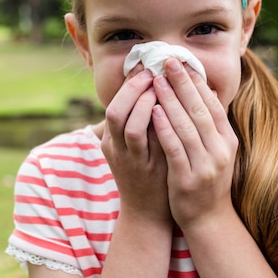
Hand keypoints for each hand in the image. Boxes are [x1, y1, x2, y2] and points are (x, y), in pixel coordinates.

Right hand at [101, 67, 171, 223]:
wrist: (147, 212)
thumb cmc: (147, 171)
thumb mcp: (138, 144)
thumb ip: (142, 119)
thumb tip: (158, 87)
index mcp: (110, 138)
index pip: (114, 103)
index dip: (129, 83)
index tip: (146, 66)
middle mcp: (114, 147)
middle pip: (115, 110)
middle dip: (133, 88)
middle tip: (152, 71)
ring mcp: (127, 159)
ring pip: (126, 124)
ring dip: (142, 101)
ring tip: (160, 85)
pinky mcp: (143, 169)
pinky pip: (144, 141)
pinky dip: (154, 122)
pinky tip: (167, 109)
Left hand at [151, 58, 238, 229]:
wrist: (208, 219)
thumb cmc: (207, 178)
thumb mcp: (216, 149)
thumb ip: (211, 123)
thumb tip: (205, 90)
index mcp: (228, 140)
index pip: (212, 103)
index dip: (197, 81)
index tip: (183, 61)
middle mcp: (221, 150)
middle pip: (200, 109)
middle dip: (183, 83)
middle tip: (168, 60)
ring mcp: (206, 165)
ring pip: (186, 125)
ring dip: (171, 100)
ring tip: (158, 80)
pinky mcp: (188, 178)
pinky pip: (175, 147)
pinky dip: (165, 127)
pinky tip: (154, 111)